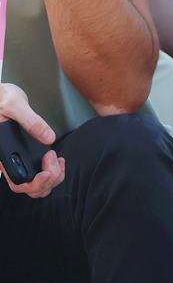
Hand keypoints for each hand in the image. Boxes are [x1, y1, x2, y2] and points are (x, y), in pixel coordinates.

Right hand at [0, 84, 64, 198]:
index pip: (17, 182)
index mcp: (3, 153)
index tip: (47, 170)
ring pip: (34, 183)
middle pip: (29, 187)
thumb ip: (31, 121)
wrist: (0, 95)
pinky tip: (55, 159)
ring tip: (56, 160)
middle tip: (55, 160)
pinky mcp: (24, 154)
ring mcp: (17, 158)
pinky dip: (51, 171)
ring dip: (51, 177)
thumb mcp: (14, 105)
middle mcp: (9, 159)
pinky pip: (37, 172)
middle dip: (48, 180)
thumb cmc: (0, 99)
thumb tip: (48, 138)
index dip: (35, 183)